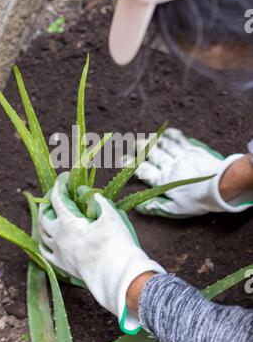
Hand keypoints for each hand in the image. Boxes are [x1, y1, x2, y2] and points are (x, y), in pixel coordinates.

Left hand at [38, 173, 164, 334]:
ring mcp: (58, 253)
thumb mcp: (111, 217)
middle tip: (54, 198)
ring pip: (42, 235)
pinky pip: (46, 253)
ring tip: (49, 218)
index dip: (59, 187)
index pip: (58, 200)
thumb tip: (94, 196)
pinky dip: (44, 244)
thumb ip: (100, 203)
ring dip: (44, 224)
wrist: (117, 274)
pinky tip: (47, 241)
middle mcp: (58, 237)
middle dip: (47, 205)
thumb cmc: (115, 243)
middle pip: (44, 218)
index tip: (63, 179)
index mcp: (68, 223)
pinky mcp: (62, 266)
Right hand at [133, 128, 252, 216]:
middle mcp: (170, 166)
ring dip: (153, 140)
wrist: (220, 187)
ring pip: (163, 145)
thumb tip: (141, 208)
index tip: (122, 159)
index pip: (144, 171)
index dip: (131, 164)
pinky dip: (171, 135)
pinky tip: (166, 132)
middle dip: (140, 147)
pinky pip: (179, 140)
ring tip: (145, 137)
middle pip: (151, 154)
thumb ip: (158, 207)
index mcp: (164, 181)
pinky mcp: (192, 150)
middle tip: (131, 141)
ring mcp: (181, 156)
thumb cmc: (199, 201)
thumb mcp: (177, 209)